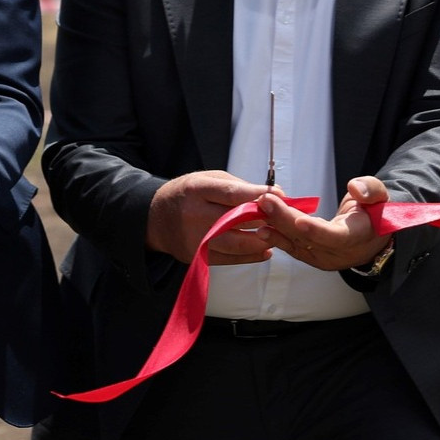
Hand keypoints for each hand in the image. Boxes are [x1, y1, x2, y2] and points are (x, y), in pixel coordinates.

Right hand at [146, 171, 273, 265]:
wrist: (155, 218)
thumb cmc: (188, 194)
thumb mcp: (207, 179)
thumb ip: (238, 186)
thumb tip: (274, 194)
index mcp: (197, 190)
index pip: (231, 193)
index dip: (257, 195)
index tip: (281, 195)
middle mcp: (194, 215)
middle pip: (236, 221)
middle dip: (264, 221)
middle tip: (283, 220)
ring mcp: (194, 239)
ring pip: (235, 245)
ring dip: (261, 242)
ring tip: (277, 236)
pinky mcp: (197, 256)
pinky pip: (229, 260)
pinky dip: (250, 256)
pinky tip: (264, 251)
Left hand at [257, 176, 390, 272]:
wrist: (372, 236)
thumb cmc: (376, 212)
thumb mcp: (381, 196)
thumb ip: (370, 190)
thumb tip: (354, 188)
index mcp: (357, 237)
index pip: (335, 237)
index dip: (317, 231)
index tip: (299, 220)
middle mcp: (338, 253)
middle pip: (308, 238)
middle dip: (285, 219)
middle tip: (266, 201)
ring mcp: (323, 258)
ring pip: (296, 243)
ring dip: (276, 227)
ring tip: (259, 210)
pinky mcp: (311, 257)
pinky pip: (292, 248)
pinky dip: (276, 237)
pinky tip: (261, 226)